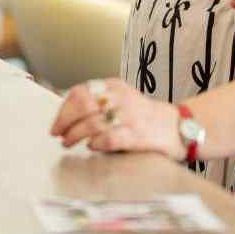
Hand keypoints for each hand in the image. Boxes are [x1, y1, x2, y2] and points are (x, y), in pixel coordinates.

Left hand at [50, 78, 183, 159]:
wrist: (178, 127)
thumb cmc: (145, 117)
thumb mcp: (122, 99)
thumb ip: (98, 103)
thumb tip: (66, 113)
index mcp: (115, 86)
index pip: (80, 92)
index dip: (64, 109)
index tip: (56, 123)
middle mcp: (121, 98)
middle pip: (82, 105)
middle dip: (65, 121)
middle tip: (58, 134)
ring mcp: (129, 116)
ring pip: (92, 123)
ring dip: (75, 135)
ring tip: (68, 143)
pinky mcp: (137, 135)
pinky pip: (109, 138)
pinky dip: (96, 143)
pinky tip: (92, 146)